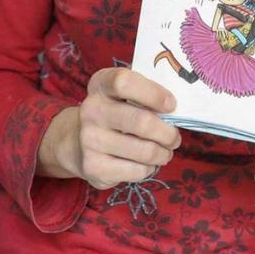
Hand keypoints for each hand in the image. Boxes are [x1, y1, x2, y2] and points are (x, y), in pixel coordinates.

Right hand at [39, 67, 180, 189]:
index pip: (124, 82)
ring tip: (165, 152)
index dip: (154, 94)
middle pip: (141, 122)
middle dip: (167, 133)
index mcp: (100, 85)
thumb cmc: (114, 112)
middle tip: (174, 138)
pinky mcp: (93, 166)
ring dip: (163, 153)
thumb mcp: (122, 94)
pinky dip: (149, 168)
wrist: (76, 142)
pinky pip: (136, 171)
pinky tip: (146, 163)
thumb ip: (145, 95)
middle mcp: (91, 110)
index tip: (172, 105)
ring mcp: (90, 140)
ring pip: (144, 150)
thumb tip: (178, 111)